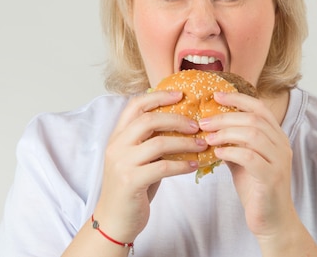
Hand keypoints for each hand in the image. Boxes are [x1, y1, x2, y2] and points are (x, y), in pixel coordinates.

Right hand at [93, 89, 205, 242]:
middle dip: (177, 119)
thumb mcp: (138, 159)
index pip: (135, 105)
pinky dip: (182, 164)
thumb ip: (151, 141)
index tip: (180, 94)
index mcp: (118, 136)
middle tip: (197, 124)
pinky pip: (163, 167)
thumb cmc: (131, 188)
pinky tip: (194, 165)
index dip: (158, 96)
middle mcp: (117, 146)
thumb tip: (182, 124)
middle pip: (149, 120)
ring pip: (158, 143)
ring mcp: (122, 163)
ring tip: (202, 145)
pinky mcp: (131, 181)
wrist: (115, 221)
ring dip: (185, 143)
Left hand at [200, 91, 296, 238]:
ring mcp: (279, 161)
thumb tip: (209, 126)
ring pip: (253, 135)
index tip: (215, 95)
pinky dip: (231, 151)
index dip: (238, 98)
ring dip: (226, 133)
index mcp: (276, 137)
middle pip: (254, 119)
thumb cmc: (256, 188)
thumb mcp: (242, 160)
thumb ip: (232, 142)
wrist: (272, 220)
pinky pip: (250, 157)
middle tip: (203, 121)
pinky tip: (217, 153)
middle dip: (225, 117)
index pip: (260, 107)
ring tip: (207, 137)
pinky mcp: (271, 178)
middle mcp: (281, 145)